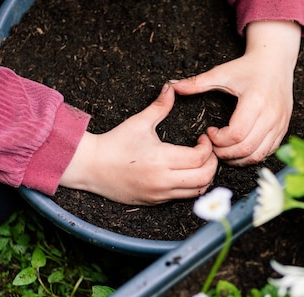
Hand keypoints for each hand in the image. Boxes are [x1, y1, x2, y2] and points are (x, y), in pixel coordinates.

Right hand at [60, 83, 217, 204]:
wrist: (90, 166)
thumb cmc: (114, 143)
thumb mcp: (139, 122)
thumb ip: (160, 107)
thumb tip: (171, 87)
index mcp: (161, 159)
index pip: (199, 158)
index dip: (208, 148)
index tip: (203, 138)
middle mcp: (163, 180)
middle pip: (204, 177)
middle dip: (213, 164)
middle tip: (208, 153)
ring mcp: (159, 194)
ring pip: (197, 191)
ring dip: (205, 177)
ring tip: (200, 164)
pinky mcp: (155, 202)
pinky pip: (183, 197)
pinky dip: (191, 187)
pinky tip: (187, 174)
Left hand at [170, 20, 301, 165]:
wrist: (276, 61)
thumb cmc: (248, 68)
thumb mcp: (221, 73)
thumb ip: (197, 83)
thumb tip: (172, 86)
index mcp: (256, 101)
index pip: (236, 134)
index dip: (218, 140)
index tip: (209, 132)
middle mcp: (271, 115)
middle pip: (245, 149)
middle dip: (225, 153)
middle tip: (213, 147)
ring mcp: (279, 124)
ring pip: (257, 155)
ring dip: (238, 159)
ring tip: (224, 150)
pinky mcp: (283, 129)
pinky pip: (267, 152)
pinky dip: (251, 156)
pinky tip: (239, 149)